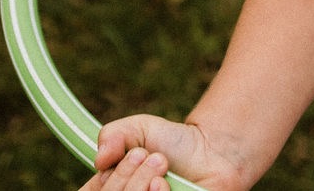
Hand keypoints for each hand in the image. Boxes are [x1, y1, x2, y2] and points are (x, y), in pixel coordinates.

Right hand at [77, 115, 251, 190]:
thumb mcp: (138, 129)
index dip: (100, 181)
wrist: (213, 151)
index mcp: (112, 190)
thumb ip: (113, 135)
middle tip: (150, 156)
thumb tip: (99, 158)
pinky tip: (164, 185)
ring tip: (161, 165)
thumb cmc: (173, 142)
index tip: (115, 158)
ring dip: (138, 185)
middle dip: (125, 177)